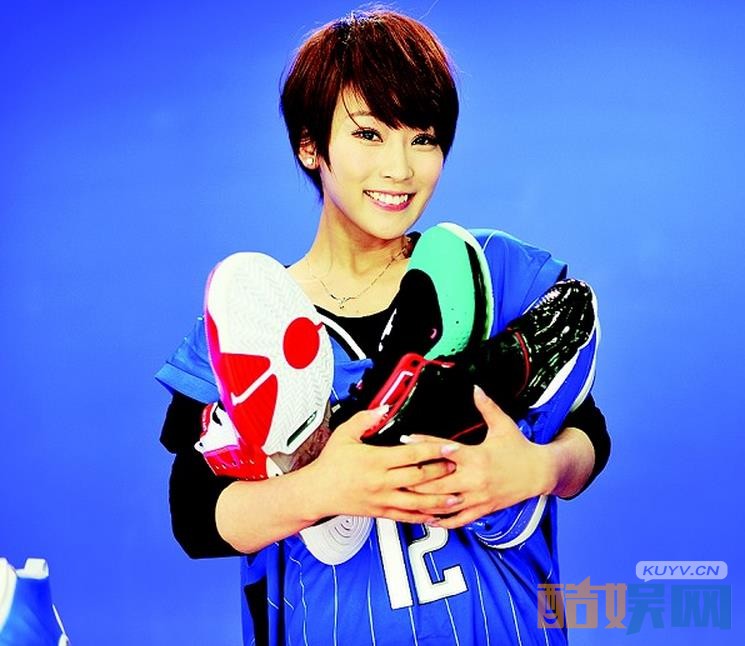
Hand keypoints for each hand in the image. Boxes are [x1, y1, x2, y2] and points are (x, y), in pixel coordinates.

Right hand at [305, 406, 466, 523]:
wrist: (318, 491)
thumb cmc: (331, 464)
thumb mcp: (345, 434)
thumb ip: (366, 419)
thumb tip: (384, 407)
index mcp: (375, 460)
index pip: (411, 455)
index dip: (434, 450)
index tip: (451, 447)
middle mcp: (382, 481)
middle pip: (419, 478)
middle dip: (442, 473)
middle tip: (460, 468)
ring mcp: (383, 499)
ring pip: (416, 502)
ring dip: (439, 500)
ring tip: (457, 497)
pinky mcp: (381, 512)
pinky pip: (406, 517)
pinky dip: (423, 517)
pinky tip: (437, 516)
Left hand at [405, 386, 556, 528]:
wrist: (539, 473)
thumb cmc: (519, 447)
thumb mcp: (503, 425)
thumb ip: (487, 406)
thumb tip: (475, 387)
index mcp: (477, 456)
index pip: (444, 450)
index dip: (423, 444)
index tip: (405, 440)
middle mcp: (475, 478)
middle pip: (438, 481)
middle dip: (416, 479)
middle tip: (395, 474)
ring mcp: (478, 497)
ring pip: (445, 503)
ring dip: (424, 502)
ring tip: (404, 498)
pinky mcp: (483, 509)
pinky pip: (460, 519)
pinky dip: (443, 521)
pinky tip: (428, 518)